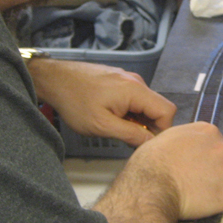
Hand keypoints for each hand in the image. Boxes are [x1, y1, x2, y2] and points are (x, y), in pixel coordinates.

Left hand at [26, 59, 175, 146]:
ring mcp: (128, 79)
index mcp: (135, 90)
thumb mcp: (102, 125)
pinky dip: (130, 112)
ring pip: (145, 104)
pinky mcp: (119, 80)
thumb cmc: (75, 101)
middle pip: (157, 108)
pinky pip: (134, 99)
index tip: (146, 143)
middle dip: (149, 127)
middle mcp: (136, 81)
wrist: (54, 79)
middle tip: (128, 140)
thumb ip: (130, 134)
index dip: (162, 130)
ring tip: (116, 129)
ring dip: (138, 120)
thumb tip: (151, 143)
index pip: (167, 111)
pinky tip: (112, 118)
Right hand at [126, 121, 222, 219]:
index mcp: (207, 131)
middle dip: (220, 170)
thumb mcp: (164, 139)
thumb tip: (184, 146)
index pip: (219, 143)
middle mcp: (222, 146)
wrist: (151, 188)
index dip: (210, 157)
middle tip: (203, 182)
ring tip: (213, 192)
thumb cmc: (150, 166)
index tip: (199, 167)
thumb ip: (183, 139)